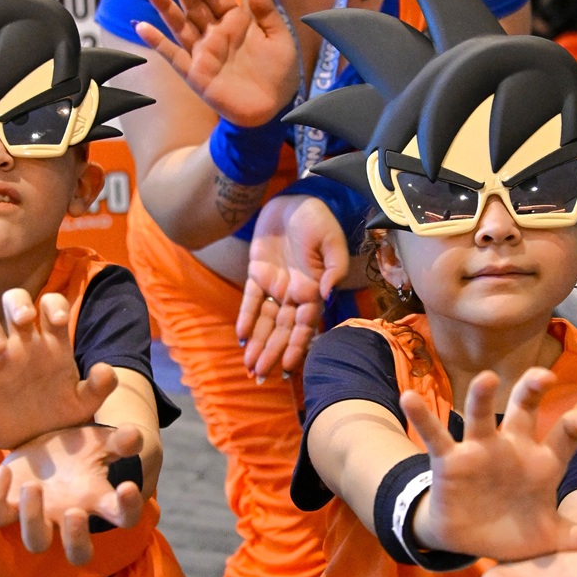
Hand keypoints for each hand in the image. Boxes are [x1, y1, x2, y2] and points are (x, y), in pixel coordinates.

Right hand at [0, 289, 116, 449]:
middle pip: (15, 302)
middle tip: (24, 319)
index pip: (51, 306)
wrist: (35, 441)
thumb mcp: (83, 403)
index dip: (53, 305)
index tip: (58, 320)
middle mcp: (23, 343)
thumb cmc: (60, 412)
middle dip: (18, 303)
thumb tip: (105, 369)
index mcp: (51, 342)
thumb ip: (98, 387)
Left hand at [0, 423, 146, 565]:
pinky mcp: (8, 506)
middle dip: (76, 538)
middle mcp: (68, 517)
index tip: (127, 486)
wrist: (43, 448)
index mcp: (96, 501)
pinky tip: (4, 471)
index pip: (122, 519)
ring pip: (36, 542)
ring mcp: (38, 516)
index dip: (128, 510)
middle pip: (78, 554)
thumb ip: (119, 440)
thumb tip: (134, 435)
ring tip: (33, 486)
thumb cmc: (78, 449)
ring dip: (34, 519)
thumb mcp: (99, 440)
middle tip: (74, 512)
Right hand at [134, 0, 300, 126]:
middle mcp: (215, 34)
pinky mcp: (195, 74)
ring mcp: (203, 53)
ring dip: (163, 4)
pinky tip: (141, 26)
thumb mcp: (279, 36)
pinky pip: (173, 55)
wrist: (275, 110)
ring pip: (179, 23)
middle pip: (193, 3)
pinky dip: (157, 42)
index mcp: (235, 21)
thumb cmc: (280, 73)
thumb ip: (265, 9)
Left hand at [237, 195, 348, 379]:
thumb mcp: (332, 240)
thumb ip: (334, 267)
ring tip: (251, 368)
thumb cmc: (318, 219)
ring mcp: (275, 284)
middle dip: (273, 353)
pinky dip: (247, 317)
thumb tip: (327, 294)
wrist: (296, 198)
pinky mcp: (258, 272)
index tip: (288, 369)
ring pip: (266, 320)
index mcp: (313, 289)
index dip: (297, 347)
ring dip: (259, 344)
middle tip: (261, 377)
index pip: (304, 325)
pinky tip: (242, 337)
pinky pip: (251, 299)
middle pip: (282, 330)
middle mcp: (295, 292)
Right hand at [403, 369, 576, 561]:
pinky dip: (422, 416)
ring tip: (486, 380)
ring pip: (481, 414)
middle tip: (543, 376)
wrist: (471, 543)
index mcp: (543, 461)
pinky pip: (435, 435)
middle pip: (525, 407)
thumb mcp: (553, 537)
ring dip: (482, 397)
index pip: (566, 434)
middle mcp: (513, 446)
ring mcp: (480, 449)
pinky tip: (410, 398)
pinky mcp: (450, 460)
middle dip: (533, 388)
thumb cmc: (516, 530)